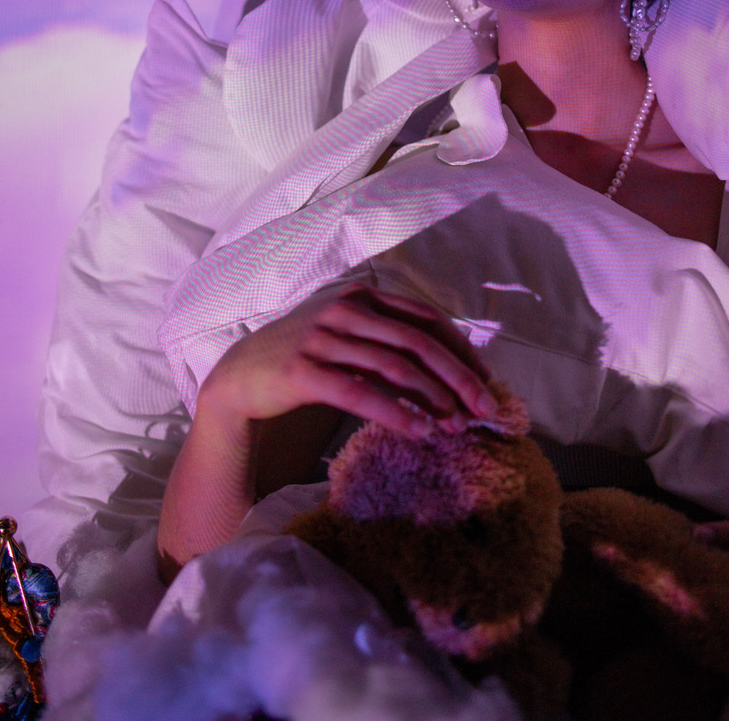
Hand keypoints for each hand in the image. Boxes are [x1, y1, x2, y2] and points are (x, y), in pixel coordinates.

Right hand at [199, 281, 497, 438]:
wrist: (242, 375)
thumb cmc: (308, 358)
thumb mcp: (351, 339)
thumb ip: (390, 346)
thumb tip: (450, 379)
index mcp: (363, 296)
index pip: (426, 318)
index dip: (461, 350)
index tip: (485, 381)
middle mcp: (346, 309)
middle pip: (418, 342)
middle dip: (458, 377)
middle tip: (485, 409)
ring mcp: (323, 337)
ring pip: (394, 367)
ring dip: (432, 399)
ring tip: (456, 426)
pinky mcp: (303, 370)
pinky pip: (361, 393)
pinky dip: (396, 413)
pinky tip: (419, 431)